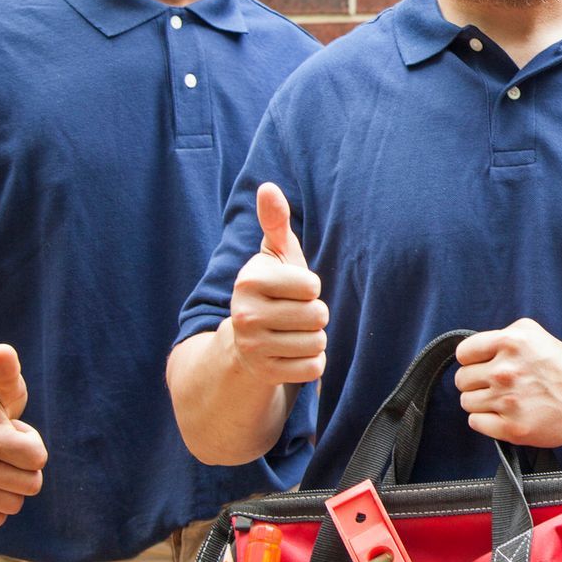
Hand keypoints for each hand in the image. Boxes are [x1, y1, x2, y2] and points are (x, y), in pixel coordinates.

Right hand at [0, 344, 47, 526]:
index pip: (37, 460)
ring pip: (15, 504)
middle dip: (25, 465)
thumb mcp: (2, 385)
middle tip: (6, 445)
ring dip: (12, 483)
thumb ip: (7, 371)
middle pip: (30, 485)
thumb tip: (3, 352)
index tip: (16, 431)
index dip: (33, 444)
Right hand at [224, 182, 326, 388]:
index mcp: (249, 281)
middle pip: (318, 315)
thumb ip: (275, 222)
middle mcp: (245, 315)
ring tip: (292, 333)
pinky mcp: (265, 374)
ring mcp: (253, 348)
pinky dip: (311, 363)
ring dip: (314, 339)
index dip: (310, 288)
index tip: (292, 289)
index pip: (312, 286)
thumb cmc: (272, 290)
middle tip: (293, 314)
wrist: (244, 342)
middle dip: (314, 314)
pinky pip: (314, 368)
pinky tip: (291, 354)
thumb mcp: (274, 256)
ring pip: (318, 342)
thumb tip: (268, 187)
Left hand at [455, 319, 561, 447]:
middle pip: (462, 380)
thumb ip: (501, 336)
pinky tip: (503, 414)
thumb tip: (474, 350)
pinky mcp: (511, 427)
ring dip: (481, 402)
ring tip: (503, 400)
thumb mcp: (532, 333)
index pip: (463, 353)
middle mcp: (505, 371)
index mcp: (510, 343)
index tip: (482, 365)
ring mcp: (507, 401)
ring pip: (467, 402)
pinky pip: (476, 422)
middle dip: (476, 382)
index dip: (472, 360)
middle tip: (496, 385)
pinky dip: (485, 420)